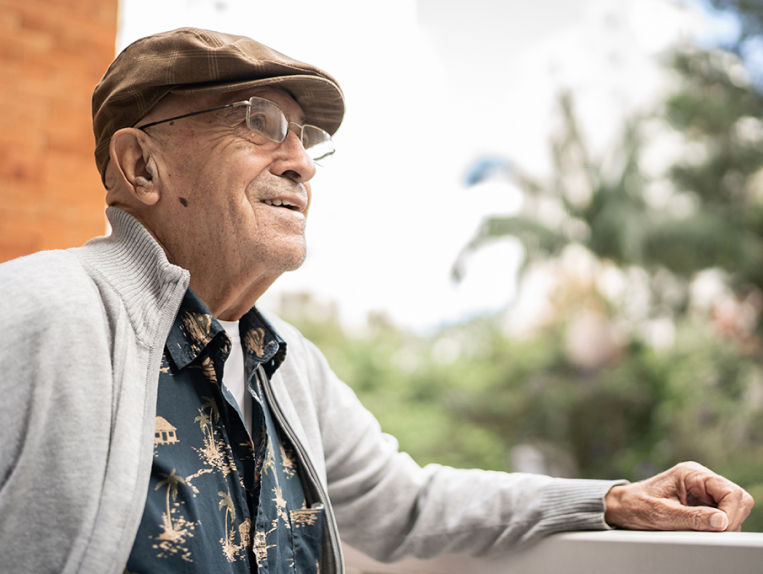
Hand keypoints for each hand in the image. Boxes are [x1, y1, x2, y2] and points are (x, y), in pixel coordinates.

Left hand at [604, 461, 753, 531]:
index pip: (730, 491)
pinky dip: (716, 528)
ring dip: (722, 525)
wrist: (622, 507)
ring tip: (698, 531)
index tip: (719, 528)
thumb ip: (692, 517)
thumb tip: (721, 521)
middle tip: (712, 533)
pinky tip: (699, 531)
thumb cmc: (636, 505)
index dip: (730, 512)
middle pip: (737, 499)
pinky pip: (721, 517)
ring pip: (732, 510)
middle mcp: (701, 480)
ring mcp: (703, 492)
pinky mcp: (702, 504)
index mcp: (691, 474)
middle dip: (730, 519)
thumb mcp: (661, 514)